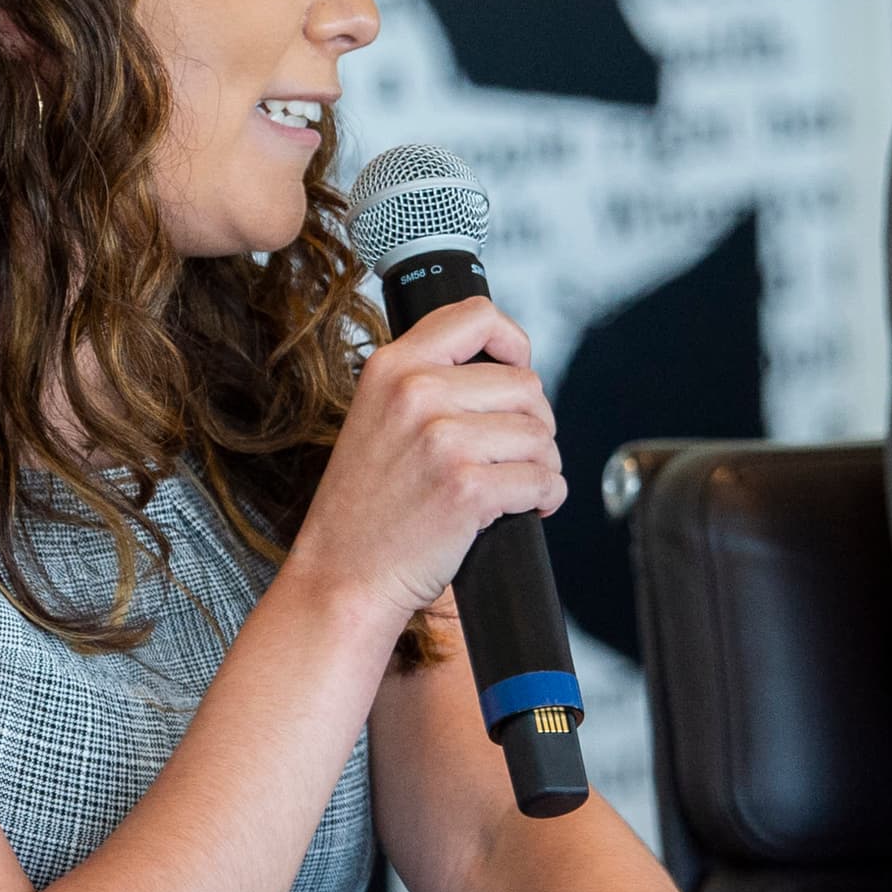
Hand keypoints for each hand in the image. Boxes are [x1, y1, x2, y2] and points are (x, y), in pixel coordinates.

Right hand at [285, 298, 561, 624]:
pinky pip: (543, 478)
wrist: (343, 576)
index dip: (513, 341)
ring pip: (540, 434)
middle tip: (514, 453)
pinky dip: (547, 496)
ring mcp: (442, 439)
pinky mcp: (468, 486)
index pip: (475, 315)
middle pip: (526, 384)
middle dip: (534, 423)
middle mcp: (416, 392)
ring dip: (542, 463)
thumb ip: (426, 382)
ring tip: (516, 484)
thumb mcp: (377, 417)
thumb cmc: (365, 507)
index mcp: (392, 366)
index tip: (518, 368)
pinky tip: (526, 507)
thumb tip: (507, 368)